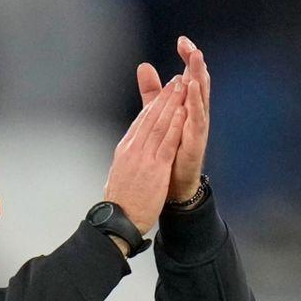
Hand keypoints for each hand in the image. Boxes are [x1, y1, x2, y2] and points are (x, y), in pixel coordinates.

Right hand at [103, 75, 187, 234]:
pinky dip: (175, 125)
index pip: (140, 122)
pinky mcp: (155, 168)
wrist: (118, 220)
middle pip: (150, 117)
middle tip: (175, 81)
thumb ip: (125, 163)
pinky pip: (167, 141)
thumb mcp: (118, 176)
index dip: (153, 106)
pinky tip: (182, 111)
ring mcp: (143, 157)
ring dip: (172, 103)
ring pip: (160, 124)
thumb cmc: (120, 204)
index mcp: (124, 150)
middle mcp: (132, 149)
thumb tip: (125, 157)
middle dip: (164, 97)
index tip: (162, 93)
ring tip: (181, 86)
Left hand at [136, 35, 209, 203]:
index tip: (182, 41)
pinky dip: (195, 103)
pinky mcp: (196, 142)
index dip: (187, 59)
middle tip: (192, 46)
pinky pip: (197, 120)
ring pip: (200, 98)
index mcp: (186, 107)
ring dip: (199, 78)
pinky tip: (192, 89)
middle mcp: (194, 115)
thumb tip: (144, 66)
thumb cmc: (168, 152)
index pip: (188, 77)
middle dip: (196, 64)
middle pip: (198, 83)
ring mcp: (197, 128)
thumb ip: (152, 92)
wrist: (171, 186)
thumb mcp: (157, 115)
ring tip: (196, 60)